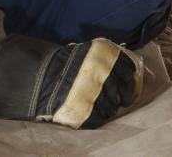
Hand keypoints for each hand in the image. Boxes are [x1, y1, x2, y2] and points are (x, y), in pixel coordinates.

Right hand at [0, 35, 142, 128]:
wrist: (40, 78)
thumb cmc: (64, 64)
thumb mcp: (87, 52)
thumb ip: (106, 58)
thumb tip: (124, 67)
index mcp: (107, 57)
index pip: (130, 70)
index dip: (132, 80)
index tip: (130, 85)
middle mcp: (106, 74)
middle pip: (126, 90)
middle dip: (125, 95)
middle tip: (122, 99)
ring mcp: (98, 94)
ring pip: (114, 106)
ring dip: (112, 107)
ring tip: (103, 105)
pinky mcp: (88, 112)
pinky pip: (101, 119)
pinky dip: (100, 117)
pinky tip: (95, 114)